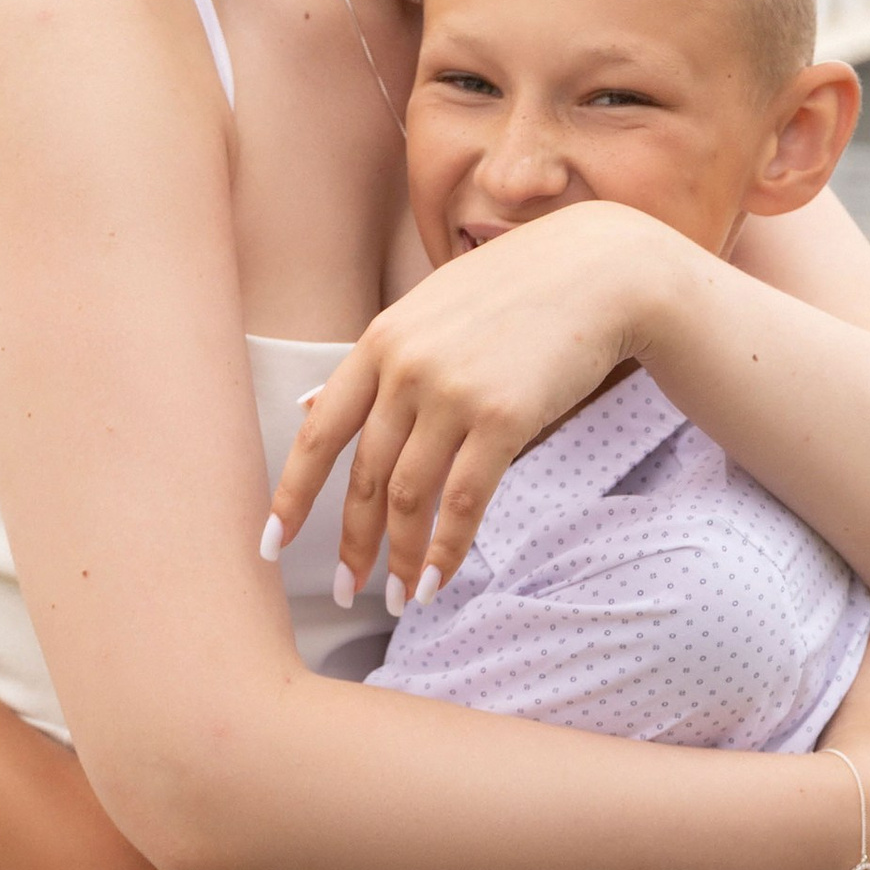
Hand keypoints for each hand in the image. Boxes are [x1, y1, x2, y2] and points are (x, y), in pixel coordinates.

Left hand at [266, 203, 676, 605]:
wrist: (598, 271)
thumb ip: (372, 363)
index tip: (271, 546)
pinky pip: (463, 502)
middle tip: (344, 590)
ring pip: (409, 497)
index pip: (319, 433)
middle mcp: (407, 369)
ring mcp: (454, 393)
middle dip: (351, 544)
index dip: (291, 496)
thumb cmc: (513, 292)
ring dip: (401, 559)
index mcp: (380, 342)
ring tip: (400, 598)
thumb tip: (306, 406)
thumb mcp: (427, 312)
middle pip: (363, 476)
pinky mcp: (504, 418)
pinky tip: (438, 582)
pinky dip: (447, 551)